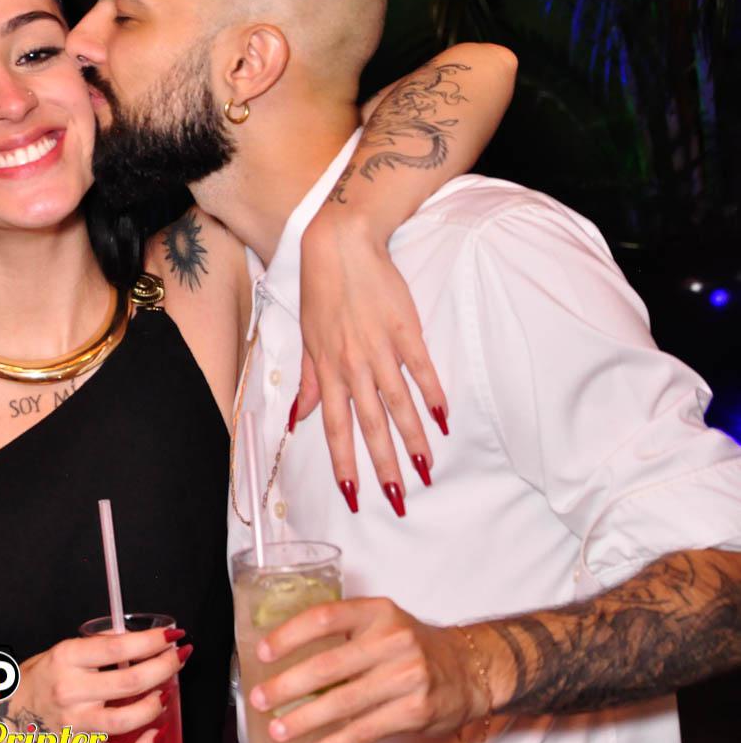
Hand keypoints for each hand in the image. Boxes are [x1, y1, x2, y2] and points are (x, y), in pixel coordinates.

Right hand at [12, 627, 188, 742]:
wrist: (4, 715)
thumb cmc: (36, 679)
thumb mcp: (59, 651)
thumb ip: (95, 647)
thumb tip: (135, 639)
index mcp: (66, 658)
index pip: (118, 647)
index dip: (151, 641)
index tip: (172, 636)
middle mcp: (70, 690)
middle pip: (130, 681)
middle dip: (165, 668)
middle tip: (180, 658)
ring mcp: (75, 723)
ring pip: (127, 719)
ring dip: (156, 705)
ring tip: (166, 694)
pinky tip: (155, 734)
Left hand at [247, 598, 489, 742]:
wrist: (468, 669)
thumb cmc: (411, 646)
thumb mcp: (381, 622)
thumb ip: (342, 631)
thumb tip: (283, 654)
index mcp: (376, 612)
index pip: (324, 617)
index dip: (288, 634)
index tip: (262, 652)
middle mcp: (392, 641)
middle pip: (328, 665)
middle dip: (287, 685)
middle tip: (259, 698)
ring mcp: (406, 677)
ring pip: (343, 703)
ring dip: (304, 720)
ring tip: (277, 729)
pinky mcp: (414, 711)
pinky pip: (364, 731)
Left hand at [297, 213, 448, 514]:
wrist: (341, 244)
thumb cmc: (321, 291)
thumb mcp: (307, 338)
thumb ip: (309, 382)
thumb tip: (298, 418)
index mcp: (327, 369)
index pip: (335, 427)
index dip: (344, 462)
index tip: (354, 493)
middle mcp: (352, 365)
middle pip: (370, 425)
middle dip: (383, 465)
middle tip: (398, 498)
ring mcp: (380, 348)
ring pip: (398, 404)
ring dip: (413, 440)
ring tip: (426, 470)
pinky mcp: (406, 329)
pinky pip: (420, 370)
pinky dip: (432, 394)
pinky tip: (443, 419)